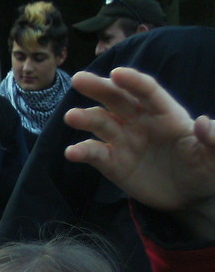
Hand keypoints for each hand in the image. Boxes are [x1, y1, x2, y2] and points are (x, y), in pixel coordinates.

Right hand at [64, 67, 214, 237]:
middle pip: (117, 99)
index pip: (148, 92)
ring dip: (85, 118)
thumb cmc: (206, 171)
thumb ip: (214, 139)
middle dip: (99, 88)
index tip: (117, 73)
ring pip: (101, 122)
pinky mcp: (112, 163)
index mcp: (166, 114)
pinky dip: (81, 152)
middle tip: (79, 79)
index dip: (133, 82)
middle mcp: (141, 122)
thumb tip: (203, 121)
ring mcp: (124, 141)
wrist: (189, 198)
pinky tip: (71, 153)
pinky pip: (94, 153)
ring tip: (71, 117)